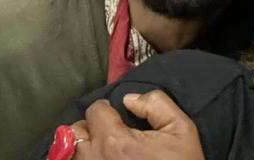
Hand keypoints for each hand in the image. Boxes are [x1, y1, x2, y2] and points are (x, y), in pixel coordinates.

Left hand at [80, 91, 204, 159]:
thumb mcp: (181, 129)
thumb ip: (156, 104)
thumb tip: (130, 100)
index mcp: (116, 142)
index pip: (95, 111)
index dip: (107, 109)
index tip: (117, 116)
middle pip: (75, 132)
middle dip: (90, 128)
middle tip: (107, 133)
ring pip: (72, 154)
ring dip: (84, 148)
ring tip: (103, 150)